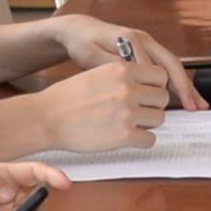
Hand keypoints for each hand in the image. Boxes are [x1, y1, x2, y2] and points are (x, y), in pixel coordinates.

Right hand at [24, 52, 173, 153]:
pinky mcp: (125, 135)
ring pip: (159, 119)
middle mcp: (128, 88)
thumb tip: (145, 85)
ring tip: (131, 124)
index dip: (155, 86)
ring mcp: (128, 112)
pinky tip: (128, 137)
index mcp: (122, 70)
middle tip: (140, 111)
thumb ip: (123, 77)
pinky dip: (142, 141)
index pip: (160, 75)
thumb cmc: (67, 98)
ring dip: (148, 124)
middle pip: (162, 98)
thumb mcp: (98, 73)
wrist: (47, 118)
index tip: (149, 93)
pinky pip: (150, 140)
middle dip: (153, 106)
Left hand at [62, 18, 195, 96]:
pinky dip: (176, 83)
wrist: (79, 30)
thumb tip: (133, 81)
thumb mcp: (92, 57)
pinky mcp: (145, 52)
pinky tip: (184, 97)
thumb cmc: (83, 43)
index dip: (159, 88)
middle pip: (171, 64)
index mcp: (131, 40)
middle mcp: (144, 40)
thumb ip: (113, 67)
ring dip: (185, 86)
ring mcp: (147, 45)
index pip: (152, 67)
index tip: (164, 107)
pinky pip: (165, 68)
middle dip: (184, 87)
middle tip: (194, 107)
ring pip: (172, 67)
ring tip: (198, 105)